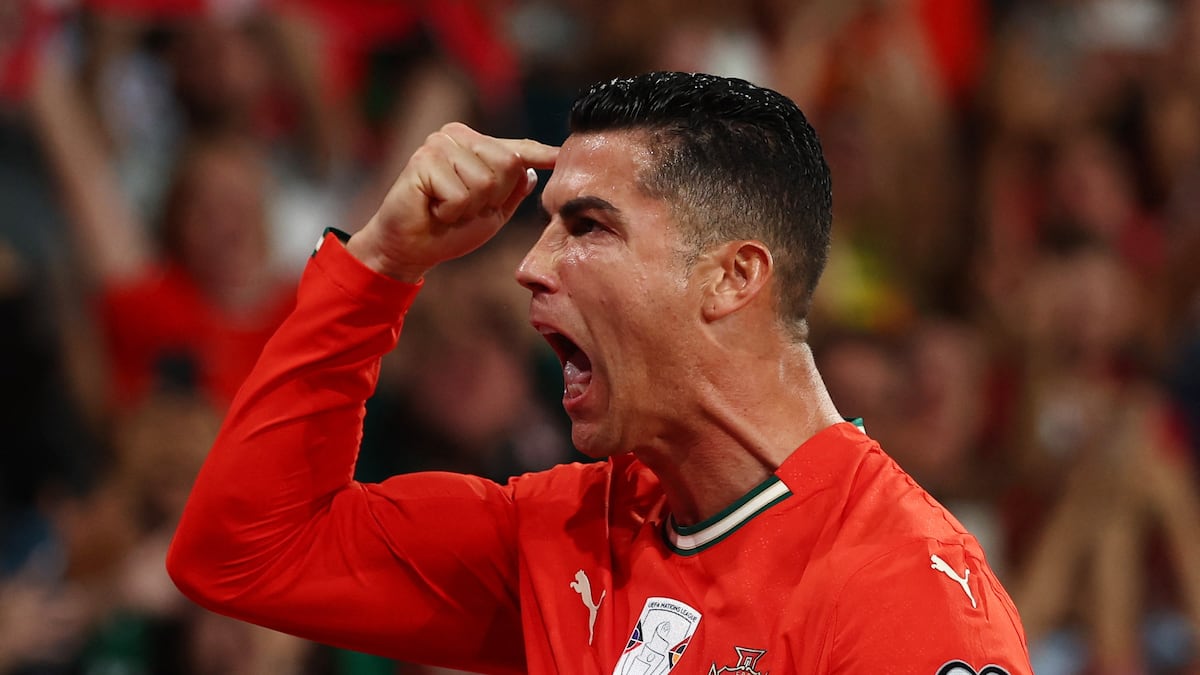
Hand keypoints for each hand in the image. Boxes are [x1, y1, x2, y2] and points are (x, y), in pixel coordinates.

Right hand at [348, 123, 558, 281]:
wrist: (409, 248)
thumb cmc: (449, 230)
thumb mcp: (492, 213)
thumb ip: (512, 192)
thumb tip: (534, 172)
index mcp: (476, 145)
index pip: (517, 150)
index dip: (541, 154)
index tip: (561, 155)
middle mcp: (458, 136)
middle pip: (508, 164)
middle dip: (492, 198)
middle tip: (463, 208)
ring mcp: (439, 144)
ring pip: (485, 181)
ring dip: (469, 207)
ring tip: (447, 209)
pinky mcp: (423, 160)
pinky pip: (461, 194)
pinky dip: (451, 212)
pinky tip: (434, 208)